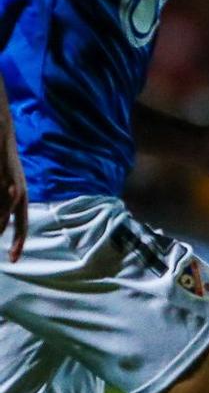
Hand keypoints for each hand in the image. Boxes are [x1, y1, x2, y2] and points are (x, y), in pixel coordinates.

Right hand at [0, 129, 26, 262]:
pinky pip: (1, 200)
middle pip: (4, 223)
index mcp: (23, 197)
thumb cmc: (1, 162)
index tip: (14, 260)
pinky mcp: (0, 176)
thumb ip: (5, 201)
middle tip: (0, 244)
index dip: (18, 243)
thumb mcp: (7, 183)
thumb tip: (1, 224)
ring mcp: (7, 185)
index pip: (22, 225)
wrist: (1, 133)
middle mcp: (18, 193)